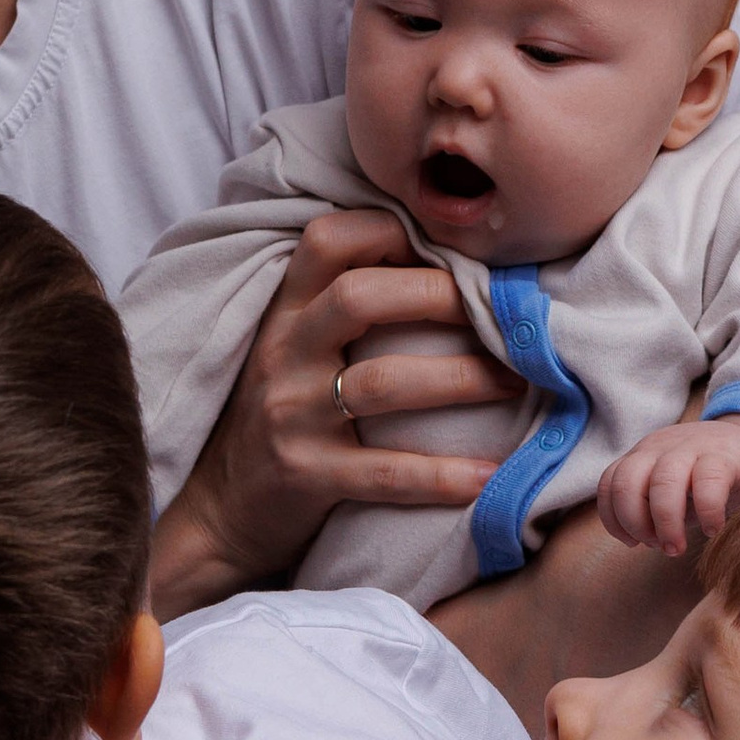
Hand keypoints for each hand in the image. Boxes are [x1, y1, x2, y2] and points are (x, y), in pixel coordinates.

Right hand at [150, 213, 513, 613]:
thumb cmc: (282, 413)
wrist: (221, 508)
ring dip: (463, 379)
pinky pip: (383, 473)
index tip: (452, 254)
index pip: (329, 239)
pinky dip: (441, 475)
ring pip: (383, 383)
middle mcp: (285, 353)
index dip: (393, 230)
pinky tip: (489, 476)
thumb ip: (343, 304)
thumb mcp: (295, 346)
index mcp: (286, 311)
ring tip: (518, 381)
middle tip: (503, 316)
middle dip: (441, 296)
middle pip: (360, 297)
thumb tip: (445, 261)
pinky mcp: (306, 476)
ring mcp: (292, 415)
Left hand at [597, 415, 739, 555]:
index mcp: (644, 456)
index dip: (615, 520)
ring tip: (677, 548)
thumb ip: (652, 509)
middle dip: (635, 524)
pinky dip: (707, 513)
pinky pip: (708, 482)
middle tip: (658, 547)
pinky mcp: (727, 455)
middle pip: (627, 482)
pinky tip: (713, 530)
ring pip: (662, 481)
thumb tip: (641, 540)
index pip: (610, 483)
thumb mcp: (674, 492)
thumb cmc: (709, 480)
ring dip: (665, 523)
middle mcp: (662, 447)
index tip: (634, 543)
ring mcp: (693, 447)